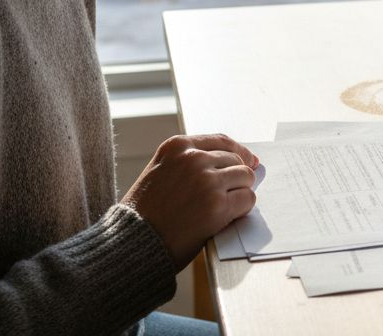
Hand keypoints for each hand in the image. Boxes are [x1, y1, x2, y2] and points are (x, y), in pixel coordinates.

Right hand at [122, 133, 258, 268]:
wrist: (132, 242)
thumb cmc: (144, 212)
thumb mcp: (159, 171)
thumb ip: (188, 162)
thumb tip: (234, 160)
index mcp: (177, 146)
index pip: (221, 141)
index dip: (240, 152)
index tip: (250, 160)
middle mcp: (194, 159)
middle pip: (236, 160)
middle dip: (236, 178)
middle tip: (228, 195)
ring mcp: (207, 181)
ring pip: (246, 177)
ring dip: (240, 192)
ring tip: (224, 207)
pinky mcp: (218, 205)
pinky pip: (247, 199)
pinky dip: (243, 209)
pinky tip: (228, 216)